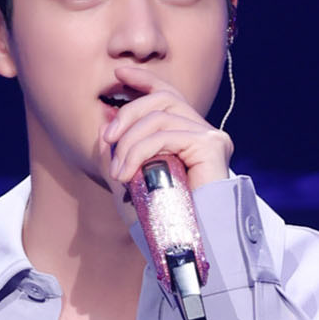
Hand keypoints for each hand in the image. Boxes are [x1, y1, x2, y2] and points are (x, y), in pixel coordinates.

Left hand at [102, 59, 232, 218]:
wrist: (184, 246)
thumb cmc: (160, 220)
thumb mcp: (132, 180)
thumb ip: (121, 153)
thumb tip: (106, 124)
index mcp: (188, 136)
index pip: (167, 95)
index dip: (143, 80)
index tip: (119, 74)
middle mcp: (204, 132)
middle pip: (162, 99)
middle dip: (127, 115)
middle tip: (107, 140)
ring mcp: (211, 137)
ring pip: (160, 118)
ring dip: (130, 143)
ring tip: (118, 173)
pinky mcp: (212, 146)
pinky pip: (167, 135)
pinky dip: (141, 151)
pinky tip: (129, 173)